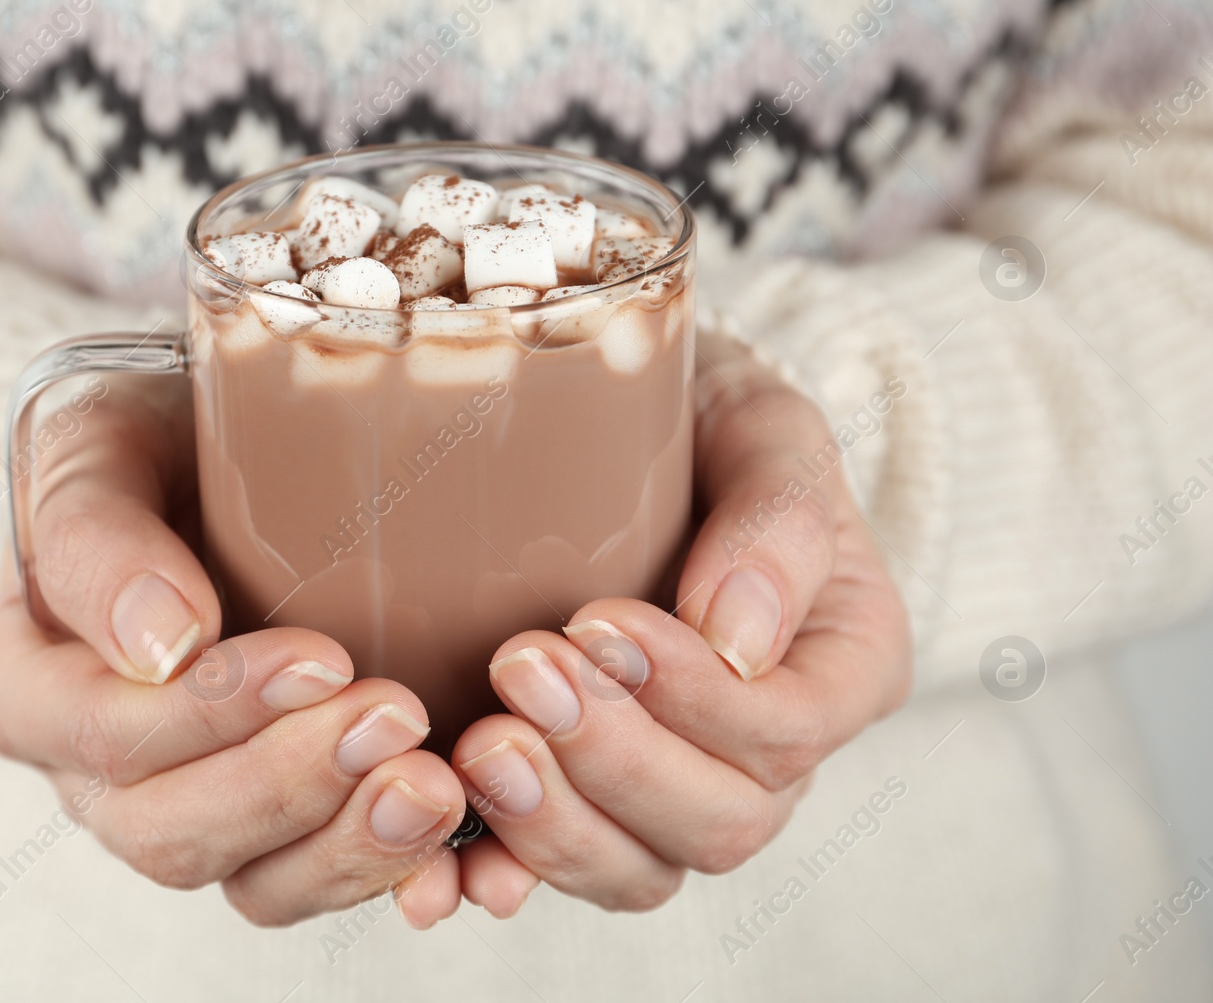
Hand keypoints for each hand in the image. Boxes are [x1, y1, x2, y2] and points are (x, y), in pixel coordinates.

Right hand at [0, 376, 465, 926]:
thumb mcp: (93, 442)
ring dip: (347, 843)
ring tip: (433, 785)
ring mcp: (181, 808)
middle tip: (397, 716)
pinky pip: (313, 880)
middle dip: (290, 783)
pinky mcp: (268, 824)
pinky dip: (384, 867)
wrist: (218, 448)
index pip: (105, 735)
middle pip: (170, 831)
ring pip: (247, 879)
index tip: (322, 659)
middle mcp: (91, 772)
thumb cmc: (143, 434)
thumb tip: (163, 646)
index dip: (213, 714)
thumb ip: (98, 536)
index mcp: (23, 685)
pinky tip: (448, 837)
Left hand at [448, 330, 912, 914]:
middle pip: (719, 821)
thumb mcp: (766, 430)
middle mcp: (773, 750)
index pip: (785, 733)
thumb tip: (735, 643)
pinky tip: (452, 866)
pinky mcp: (591, 795)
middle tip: (521, 669)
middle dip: (612, 760)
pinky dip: (503, 873)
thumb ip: (778, 522)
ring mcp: (680, 783)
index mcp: (841, 666)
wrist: (633, 427)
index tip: (598, 622)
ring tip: (480, 748)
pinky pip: (562, 869)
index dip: (691, 699)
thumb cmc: (711, 421)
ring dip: (554, 823)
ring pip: (643, 869)